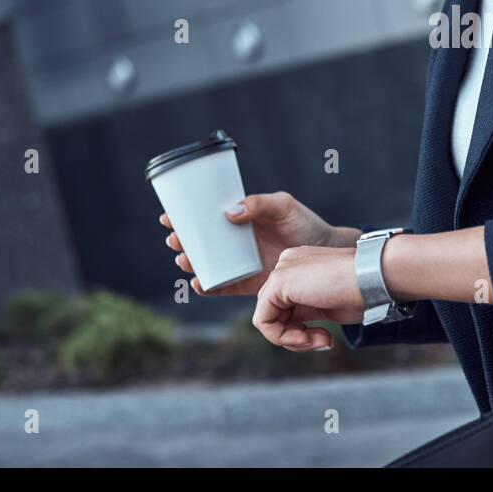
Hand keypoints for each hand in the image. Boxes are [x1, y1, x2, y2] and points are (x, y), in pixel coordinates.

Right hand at [161, 191, 349, 296]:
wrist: (324, 252)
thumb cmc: (304, 224)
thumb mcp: (283, 206)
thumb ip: (259, 204)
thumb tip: (230, 211)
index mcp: (238, 220)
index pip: (204, 217)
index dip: (183, 217)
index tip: (168, 217)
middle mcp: (233, 242)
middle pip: (199, 243)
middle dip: (182, 242)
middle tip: (176, 240)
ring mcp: (238, 263)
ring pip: (206, 265)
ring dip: (190, 264)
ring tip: (185, 260)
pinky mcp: (247, 284)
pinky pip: (221, 287)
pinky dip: (207, 287)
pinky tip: (198, 283)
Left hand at [252, 245, 366, 350]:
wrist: (376, 277)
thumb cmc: (364, 290)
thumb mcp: (330, 304)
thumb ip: (309, 311)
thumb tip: (297, 332)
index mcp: (301, 267)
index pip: (284, 306)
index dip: (301, 330)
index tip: (326, 338)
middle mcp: (288, 264)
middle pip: (274, 313)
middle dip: (297, 336)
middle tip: (323, 342)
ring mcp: (281, 271)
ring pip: (267, 318)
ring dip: (292, 340)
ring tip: (319, 340)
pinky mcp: (278, 282)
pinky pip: (263, 320)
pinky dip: (281, 337)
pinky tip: (306, 337)